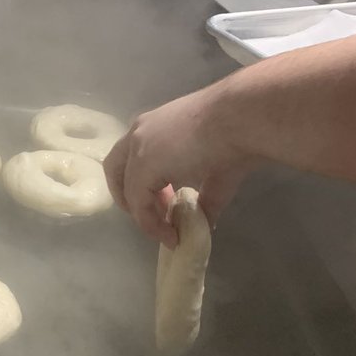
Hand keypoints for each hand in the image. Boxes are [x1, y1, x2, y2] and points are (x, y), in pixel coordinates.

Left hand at [104, 87, 253, 246]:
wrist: (240, 119)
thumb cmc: (235, 135)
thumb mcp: (215, 170)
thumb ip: (204, 196)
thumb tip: (205, 222)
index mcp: (154, 127)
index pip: (132, 158)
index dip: (144, 185)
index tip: (167, 205)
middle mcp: (139, 133)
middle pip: (115, 169)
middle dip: (130, 198)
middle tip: (155, 215)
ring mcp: (137, 148)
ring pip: (125, 188)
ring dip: (142, 213)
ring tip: (166, 229)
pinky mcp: (142, 167)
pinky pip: (138, 204)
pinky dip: (150, 224)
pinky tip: (170, 235)